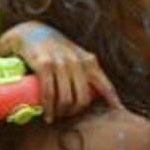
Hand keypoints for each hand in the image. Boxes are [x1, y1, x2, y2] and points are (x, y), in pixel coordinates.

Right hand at [0, 21, 121, 122]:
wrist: (30, 32)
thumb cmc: (55, 49)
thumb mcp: (76, 56)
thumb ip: (86, 70)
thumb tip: (97, 95)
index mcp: (89, 61)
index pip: (105, 85)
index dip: (112, 99)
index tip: (119, 111)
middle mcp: (77, 62)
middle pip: (83, 98)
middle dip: (75, 111)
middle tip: (66, 115)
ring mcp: (61, 63)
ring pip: (66, 98)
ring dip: (61, 113)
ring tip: (56, 117)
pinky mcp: (44, 65)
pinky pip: (49, 93)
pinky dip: (48, 108)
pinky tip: (48, 116)